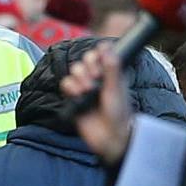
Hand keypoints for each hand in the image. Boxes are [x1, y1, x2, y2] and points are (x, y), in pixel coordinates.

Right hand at [60, 44, 131, 165]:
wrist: (110, 137)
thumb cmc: (119, 115)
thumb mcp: (116, 89)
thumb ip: (112, 69)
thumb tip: (108, 48)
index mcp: (111, 73)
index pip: (100, 54)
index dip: (98, 55)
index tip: (101, 61)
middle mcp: (98, 78)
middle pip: (85, 60)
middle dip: (88, 67)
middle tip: (96, 79)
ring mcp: (86, 88)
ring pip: (75, 71)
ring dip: (80, 78)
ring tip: (88, 90)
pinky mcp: (75, 98)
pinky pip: (66, 84)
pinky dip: (70, 87)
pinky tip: (78, 94)